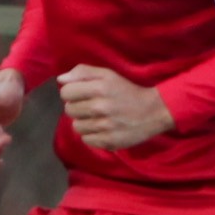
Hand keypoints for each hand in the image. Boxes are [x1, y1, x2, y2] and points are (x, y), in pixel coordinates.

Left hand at [59, 65, 173, 151]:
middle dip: (77, 107)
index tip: (82, 94)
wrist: (153, 111)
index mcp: (100, 87)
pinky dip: (92, 135)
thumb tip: (60, 79)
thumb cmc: (127, 91)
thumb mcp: (108, 75)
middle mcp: (100, 107)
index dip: (72, 92)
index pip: (66, 92)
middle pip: (69, 110)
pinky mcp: (108, 142)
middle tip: (91, 106)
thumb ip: (83, 72)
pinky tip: (102, 129)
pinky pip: (86, 140)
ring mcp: (104, 126)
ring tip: (97, 118)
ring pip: (76, 126)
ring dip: (84, 122)